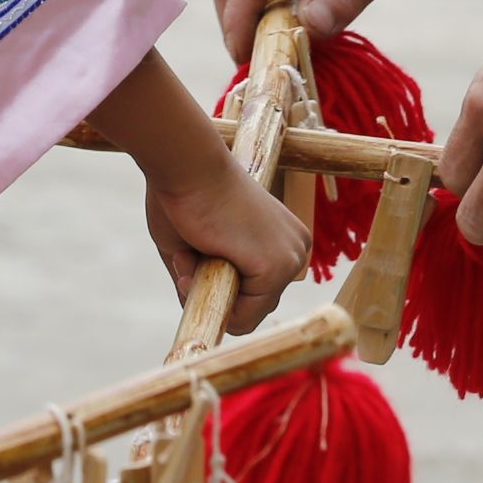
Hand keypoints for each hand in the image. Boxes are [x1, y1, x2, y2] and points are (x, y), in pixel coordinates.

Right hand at [143, 154, 311, 330]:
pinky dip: (209, 296)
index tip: (193, 258)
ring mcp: (290, 260)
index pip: (256, 293)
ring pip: (246, 316)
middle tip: (190, 256)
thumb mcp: (198, 247)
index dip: (215, 286)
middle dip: (213, 290)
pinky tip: (201, 256)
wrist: (188, 164)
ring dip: (208, 292)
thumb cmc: (186, 195)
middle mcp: (296, 249)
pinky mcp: (276, 268)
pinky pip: (241, 317)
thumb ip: (203, 281)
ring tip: (196, 251)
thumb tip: (201, 310)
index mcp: (284, 239)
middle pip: (253, 306)